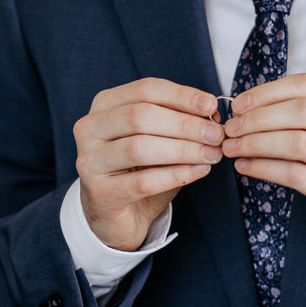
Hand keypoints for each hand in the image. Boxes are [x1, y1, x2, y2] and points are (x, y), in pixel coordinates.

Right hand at [73, 78, 224, 251]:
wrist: (116, 216)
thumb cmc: (139, 170)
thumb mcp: (157, 139)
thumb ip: (178, 122)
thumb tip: (211, 114)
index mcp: (104, 106)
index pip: (145, 90)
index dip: (181, 96)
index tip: (212, 106)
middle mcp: (89, 128)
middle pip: (140, 116)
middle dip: (185, 125)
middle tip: (216, 136)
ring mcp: (89, 161)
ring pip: (140, 147)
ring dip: (183, 150)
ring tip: (211, 155)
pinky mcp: (99, 192)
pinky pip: (142, 181)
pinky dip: (175, 175)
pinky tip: (198, 172)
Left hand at [221, 73, 305, 247]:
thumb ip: (303, 110)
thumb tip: (246, 104)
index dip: (267, 92)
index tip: (238, 104)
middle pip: (302, 111)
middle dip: (257, 118)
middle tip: (231, 128)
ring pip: (297, 142)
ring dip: (256, 143)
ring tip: (232, 147)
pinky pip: (293, 174)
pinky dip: (262, 168)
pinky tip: (244, 166)